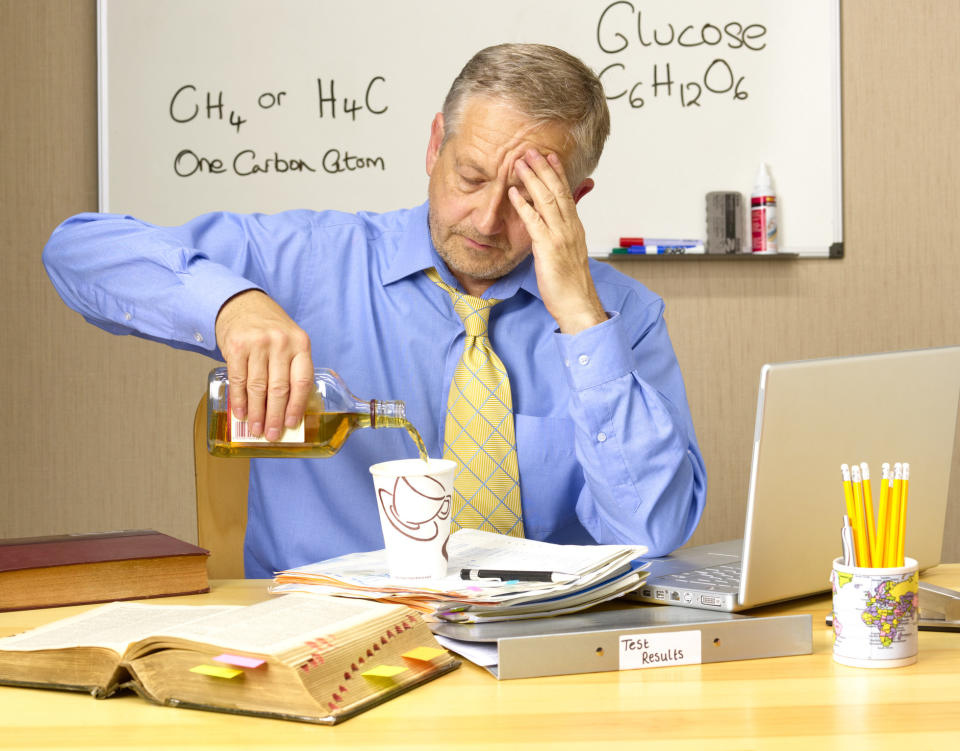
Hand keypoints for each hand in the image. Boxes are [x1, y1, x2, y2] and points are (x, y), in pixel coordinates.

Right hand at [214, 290, 313, 439]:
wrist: (243, 304)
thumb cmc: (271, 329)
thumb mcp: (290, 342)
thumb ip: (292, 368)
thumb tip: (288, 408)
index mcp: (301, 344)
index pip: (302, 381)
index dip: (296, 406)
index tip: (291, 424)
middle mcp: (281, 343)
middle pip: (278, 388)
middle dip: (275, 416)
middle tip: (272, 434)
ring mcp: (258, 344)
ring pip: (257, 388)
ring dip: (256, 413)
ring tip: (256, 430)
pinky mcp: (236, 346)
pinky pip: (238, 380)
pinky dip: (239, 400)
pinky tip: (241, 413)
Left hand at [508, 149, 605, 333]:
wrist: (578, 304)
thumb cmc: (570, 285)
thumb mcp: (568, 255)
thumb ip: (561, 237)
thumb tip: (553, 229)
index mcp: (575, 228)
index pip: (567, 194)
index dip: (557, 174)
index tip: (550, 156)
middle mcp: (570, 228)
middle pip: (556, 191)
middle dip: (543, 168)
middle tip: (531, 150)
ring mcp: (560, 236)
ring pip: (546, 200)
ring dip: (532, 179)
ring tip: (519, 162)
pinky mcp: (548, 248)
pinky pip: (534, 221)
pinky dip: (523, 205)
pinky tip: (513, 193)